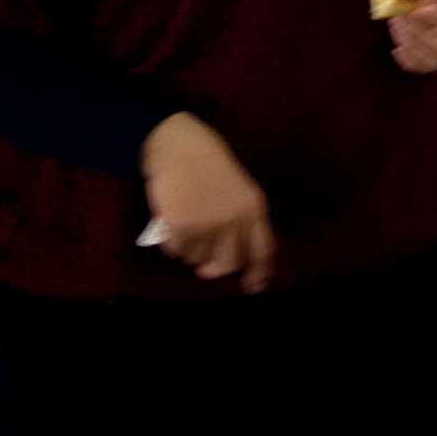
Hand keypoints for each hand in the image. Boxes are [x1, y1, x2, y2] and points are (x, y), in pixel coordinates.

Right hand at [141, 113, 275, 292]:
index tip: (252, 287)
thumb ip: (243, 219)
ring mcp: (206, 225)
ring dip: (191, 250)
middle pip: (228, 264)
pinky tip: (172, 223)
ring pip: (197, 258)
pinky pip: (175, 251)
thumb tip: (240, 256)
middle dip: (215, 269)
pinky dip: (172, 244)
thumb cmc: (211, 164)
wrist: (181, 148)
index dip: (260, 272)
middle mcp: (233, 221)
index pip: (264, 249)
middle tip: (207, 269)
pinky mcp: (179, 227)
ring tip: (187, 226)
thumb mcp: (241, 189)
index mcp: (254, 208)